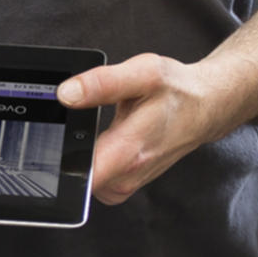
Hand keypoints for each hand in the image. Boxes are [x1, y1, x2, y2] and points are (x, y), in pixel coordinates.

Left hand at [58, 52, 233, 204]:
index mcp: (128, 150)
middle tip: (77, 124)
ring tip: (97, 131)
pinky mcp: (127, 184)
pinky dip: (93, 164)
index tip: (52, 138)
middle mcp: (128, 174)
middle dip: (64, 153)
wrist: (204, 108)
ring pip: (84, 181)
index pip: (78, 175)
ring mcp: (128, 183)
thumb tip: (66, 94)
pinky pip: (96, 182)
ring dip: (81, 158)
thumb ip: (102, 83)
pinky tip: (102, 143)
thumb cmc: (177, 91)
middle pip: (74, 178)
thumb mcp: (143, 73)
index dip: (56, 158)